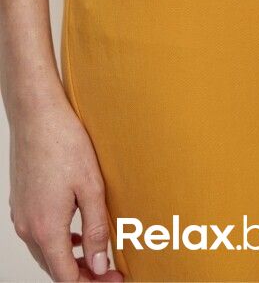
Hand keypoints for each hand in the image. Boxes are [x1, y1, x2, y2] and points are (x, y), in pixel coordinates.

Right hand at [8, 83, 122, 281]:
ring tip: (96, 255)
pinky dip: (58, 241)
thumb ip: (96, 230)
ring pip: (45, 251)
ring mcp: (21, 213)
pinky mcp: (21, 200)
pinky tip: (76, 231)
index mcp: (46, 228)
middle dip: (82, 274)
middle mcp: (28, 226)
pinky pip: (39, 233)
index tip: (115, 278)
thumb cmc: (64, 142)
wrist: (37, 114)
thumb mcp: (91, 187)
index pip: (67, 277)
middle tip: (110, 270)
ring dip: (69, 259)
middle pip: (54, 268)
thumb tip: (99, 265)